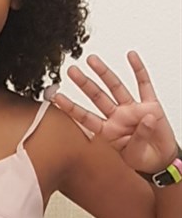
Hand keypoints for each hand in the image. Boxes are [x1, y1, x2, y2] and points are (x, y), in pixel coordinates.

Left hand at [53, 51, 177, 173]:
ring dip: (103, 72)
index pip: (85, 118)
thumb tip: (146, 118)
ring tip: (91, 59)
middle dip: (84, 83)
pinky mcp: (150, 105)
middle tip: (72, 71)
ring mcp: (133, 110)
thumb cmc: (143, 159)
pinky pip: (143, 84)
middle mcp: (118, 117)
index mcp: (108, 132)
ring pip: (115, 86)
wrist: (161, 161)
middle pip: (97, 97)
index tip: (56, 97)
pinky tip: (130, 56)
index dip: (71, 108)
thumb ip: (139, 138)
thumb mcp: (135, 154)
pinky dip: (138, 69)